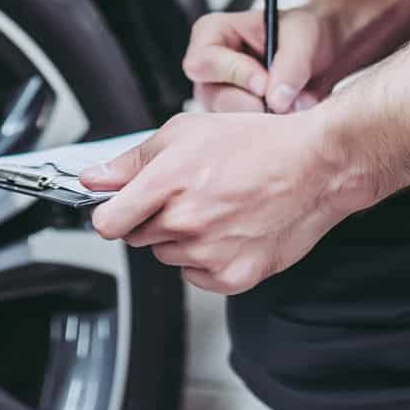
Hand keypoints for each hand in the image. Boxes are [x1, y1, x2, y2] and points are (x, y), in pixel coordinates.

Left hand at [81, 110, 369, 294]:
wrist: (315, 167)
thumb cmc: (256, 144)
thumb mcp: (185, 132)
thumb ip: (132, 160)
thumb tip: (93, 179)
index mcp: (170, 182)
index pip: (108, 222)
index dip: (109, 214)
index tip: (117, 208)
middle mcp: (187, 221)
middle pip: (136, 237)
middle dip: (150, 217)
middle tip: (185, 194)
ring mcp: (210, 253)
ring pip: (167, 255)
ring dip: (179, 238)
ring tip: (214, 208)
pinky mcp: (233, 277)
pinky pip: (195, 276)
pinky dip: (205, 259)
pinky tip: (228, 230)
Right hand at [181, 6, 337, 114]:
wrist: (324, 52)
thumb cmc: (303, 32)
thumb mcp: (304, 35)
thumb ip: (291, 64)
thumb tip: (275, 100)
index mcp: (212, 34)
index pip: (205, 62)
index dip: (235, 74)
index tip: (264, 84)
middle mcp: (211, 70)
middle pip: (216, 99)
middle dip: (256, 104)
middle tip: (289, 102)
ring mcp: (223, 98)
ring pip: (233, 122)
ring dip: (270, 117)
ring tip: (300, 102)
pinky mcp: (240, 120)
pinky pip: (248, 135)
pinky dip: (276, 129)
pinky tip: (295, 113)